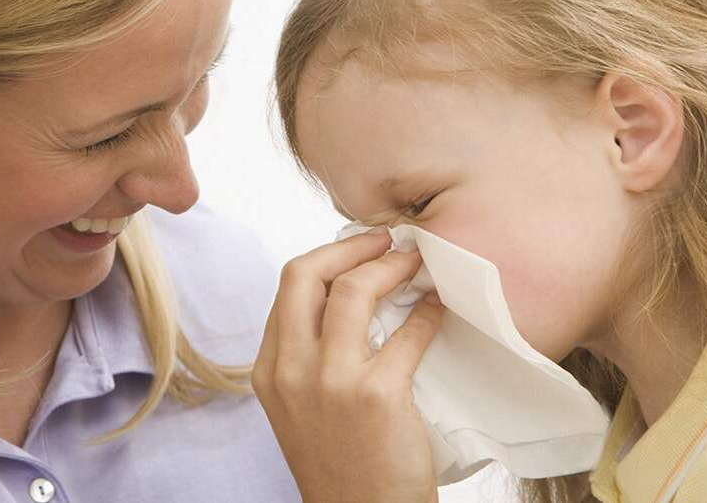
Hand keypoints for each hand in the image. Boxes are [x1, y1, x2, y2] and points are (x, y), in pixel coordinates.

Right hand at [253, 229, 443, 502]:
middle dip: (351, 246)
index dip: (326, 257)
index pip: (288, 287)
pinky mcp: (376, 396)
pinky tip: (438, 307)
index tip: (357, 251)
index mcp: (268, 371)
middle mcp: (290, 371)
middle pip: (307, 274)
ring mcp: (331, 382)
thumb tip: (347, 299)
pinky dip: (428, 311)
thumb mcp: (300, 408)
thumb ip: (309, 358)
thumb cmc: (340, 465)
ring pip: (353, 290)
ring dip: (390, 266)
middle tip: (387, 241)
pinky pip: (408, 332)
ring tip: (415, 263)